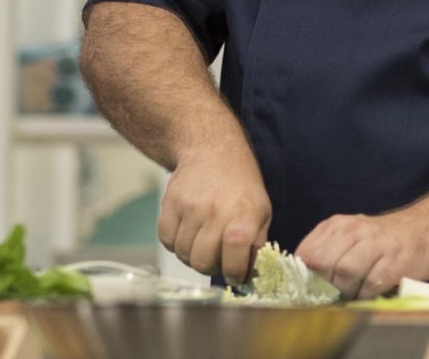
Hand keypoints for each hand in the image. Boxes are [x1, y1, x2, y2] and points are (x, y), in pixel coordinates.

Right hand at [157, 144, 270, 283]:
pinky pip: (166, 241)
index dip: (234, 274)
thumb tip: (251, 276)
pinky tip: (189, 233)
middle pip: (203, 262)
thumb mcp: (262, 211)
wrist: (212, 151)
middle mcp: (216, 211)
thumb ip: (256, 244)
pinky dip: (176, 245)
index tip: (235, 277)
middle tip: (219, 261)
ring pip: (183, 254)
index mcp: (244, 214)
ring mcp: (190, 208)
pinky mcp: (169, 205)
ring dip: (193, 256)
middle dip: (212, 268)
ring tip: (205, 243)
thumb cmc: (241, 184)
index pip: (234, 258)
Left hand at [296, 210, 428, 299]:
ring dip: (345, 291)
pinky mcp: (395, 263)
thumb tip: (303, 284)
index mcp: (338, 225)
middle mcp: (355, 230)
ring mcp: (377, 245)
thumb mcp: (350, 236)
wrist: (427, 230)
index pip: (306, 254)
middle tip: (334, 293)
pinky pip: (369, 286)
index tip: (312, 287)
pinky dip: (365, 296)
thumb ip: (326, 253)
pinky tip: (371, 291)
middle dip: (324, 285)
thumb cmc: (382, 240)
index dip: (305, 276)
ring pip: (343, 274)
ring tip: (354, 292)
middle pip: (322, 264)